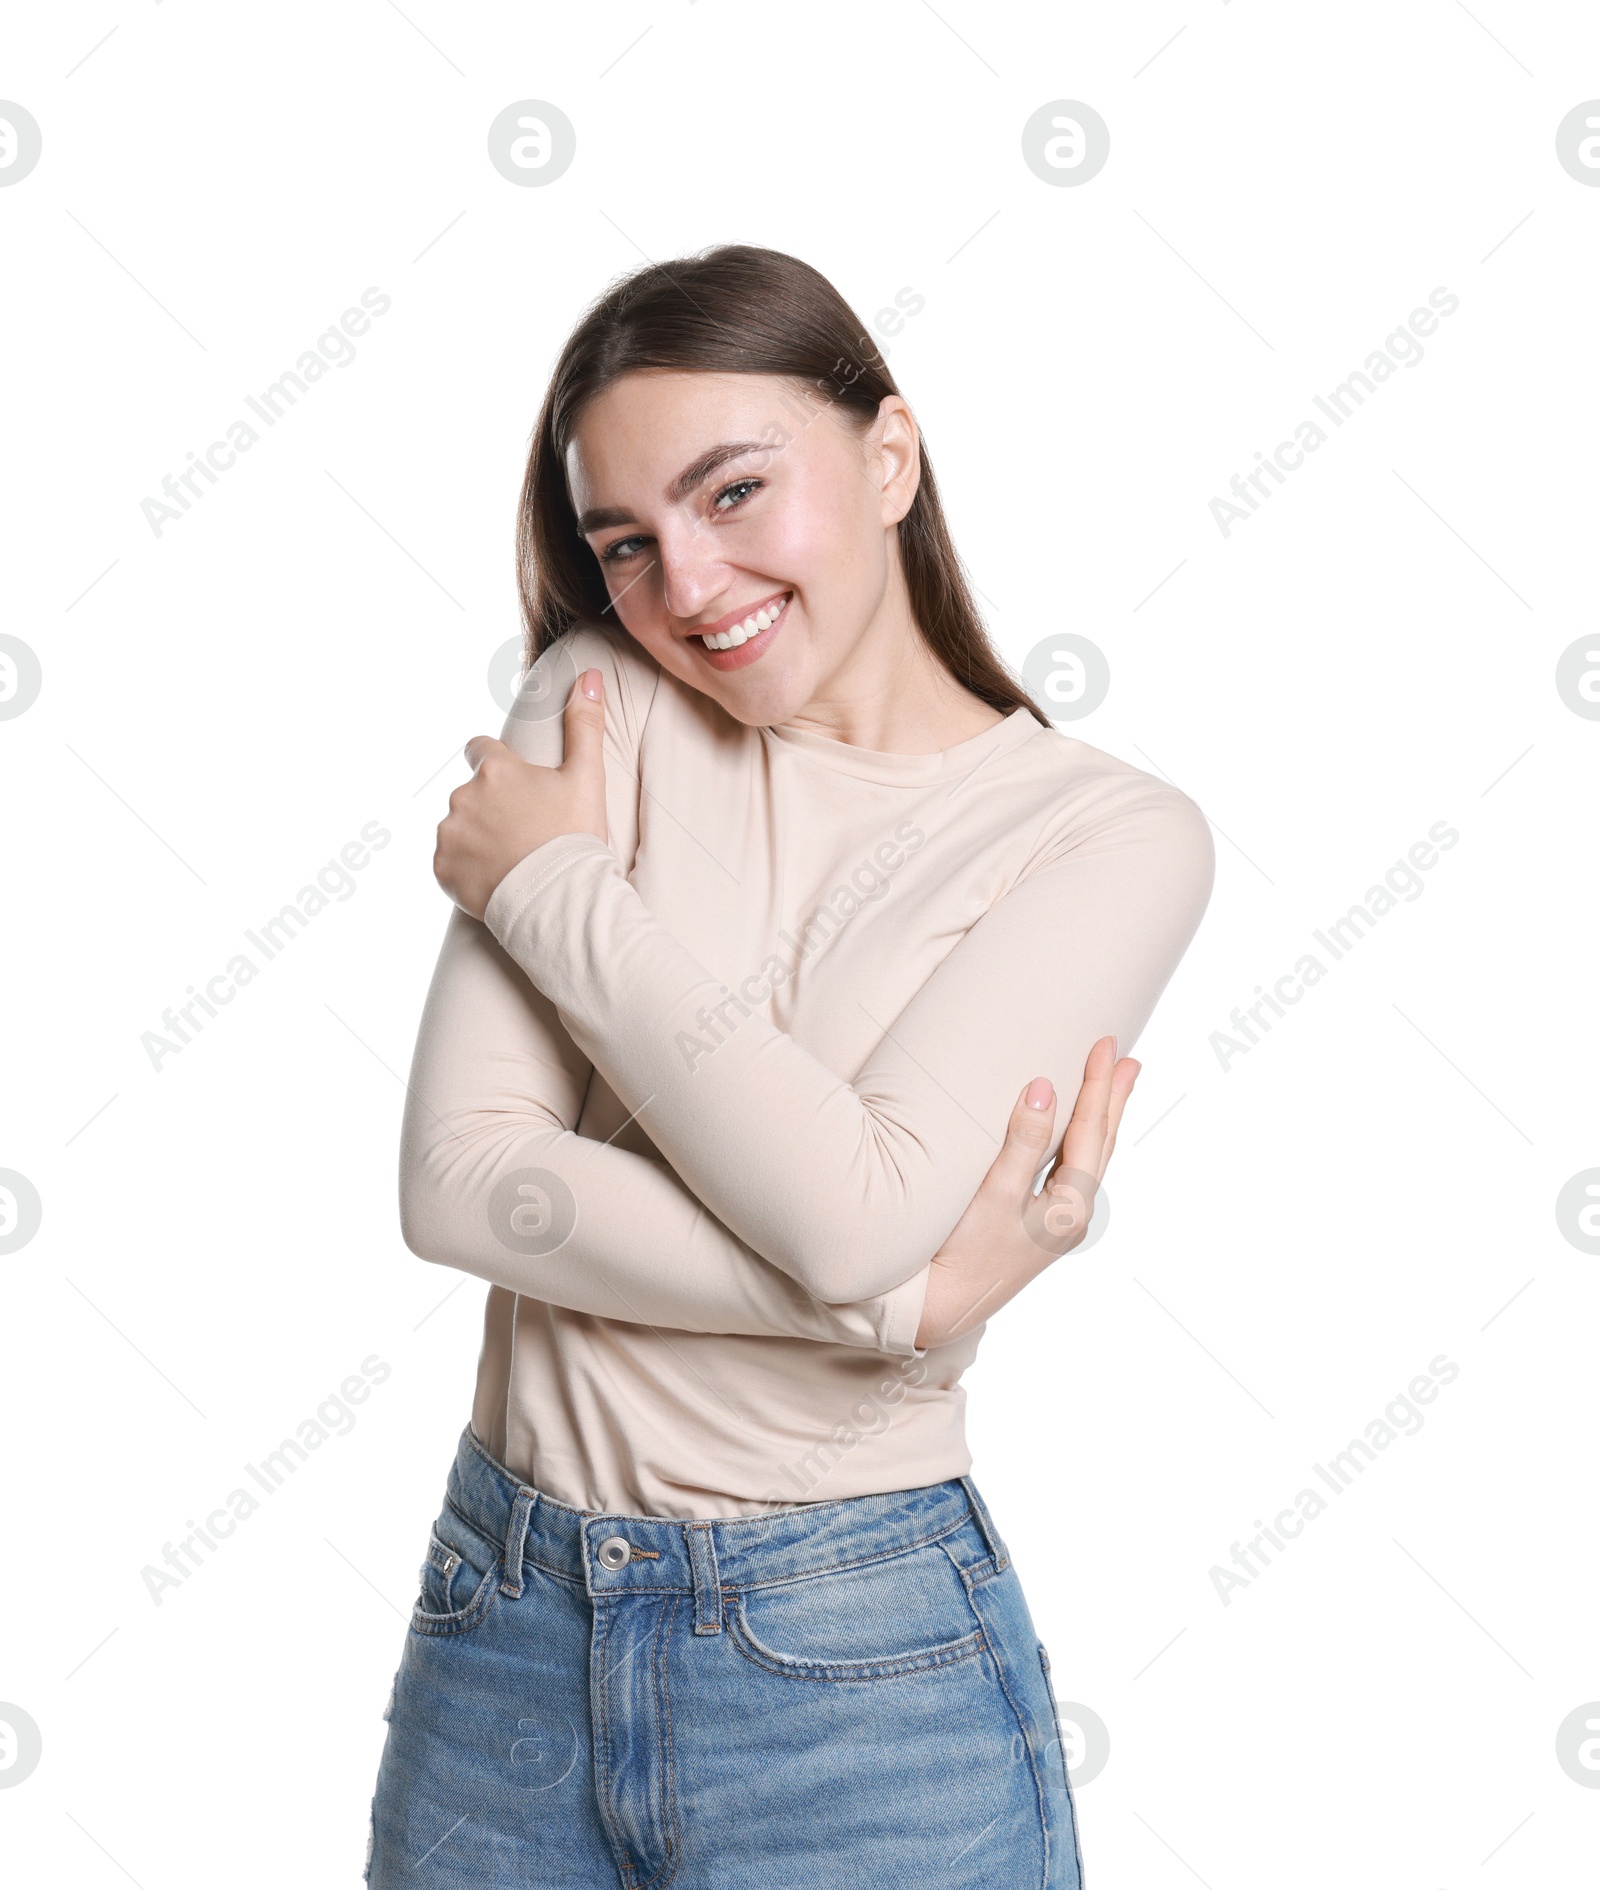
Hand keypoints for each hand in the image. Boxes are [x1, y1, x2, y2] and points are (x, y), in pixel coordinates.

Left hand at [433, 668, 609, 920]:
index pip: (479, 749)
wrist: (560, 901)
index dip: (497, 765)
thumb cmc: (576, 838)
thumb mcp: (587, 778)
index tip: (516, 787)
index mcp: (496, 769)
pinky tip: (496, 878)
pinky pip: (449, 862)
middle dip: (491, 807)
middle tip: (524, 832)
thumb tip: (590, 675)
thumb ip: (584, 724)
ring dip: (477, 837)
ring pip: (459, 827)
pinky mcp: (442, 869)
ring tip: (512, 859)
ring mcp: (450, 833)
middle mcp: (464, 795)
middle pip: (471, 793)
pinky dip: (466, 868)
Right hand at [913, 1035, 1138, 1348]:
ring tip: (1111, 1089)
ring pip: (1089, 1158)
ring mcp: (1056, 1223)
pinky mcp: (1037, 1226)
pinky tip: (1071, 1137)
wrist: (943, 1309)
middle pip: (1101, 1144)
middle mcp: (1072, 1215)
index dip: (1099, 1084)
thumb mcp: (994, 1194)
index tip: (1106, 1044)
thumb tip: (1044, 1086)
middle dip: (1113, 1099)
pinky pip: (1070, 1171)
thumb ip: (1022, 1140)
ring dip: (1100, 1119)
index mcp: (1070, 1206)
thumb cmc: (965, 1253)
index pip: (1090, 1131)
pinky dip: (1078, 1143)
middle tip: (1128, 1058)